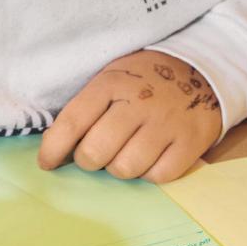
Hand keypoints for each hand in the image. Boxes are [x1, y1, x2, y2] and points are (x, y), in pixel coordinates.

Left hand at [38, 50, 221, 182]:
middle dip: (87, 160)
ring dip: (118, 167)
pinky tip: (149, 157)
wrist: (200, 69)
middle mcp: (138, 102)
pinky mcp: (190, 142)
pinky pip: (158, 176)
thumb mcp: (110, 78)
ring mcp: (166, 123)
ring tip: (124, 152)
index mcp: (111, 83)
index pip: (73, 122)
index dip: (53, 149)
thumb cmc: (142, 79)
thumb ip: (84, 108)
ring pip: (125, 169)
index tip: (46, 163)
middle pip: (95, 152)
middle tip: (94, 154)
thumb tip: (53, 148)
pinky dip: (149, 173)